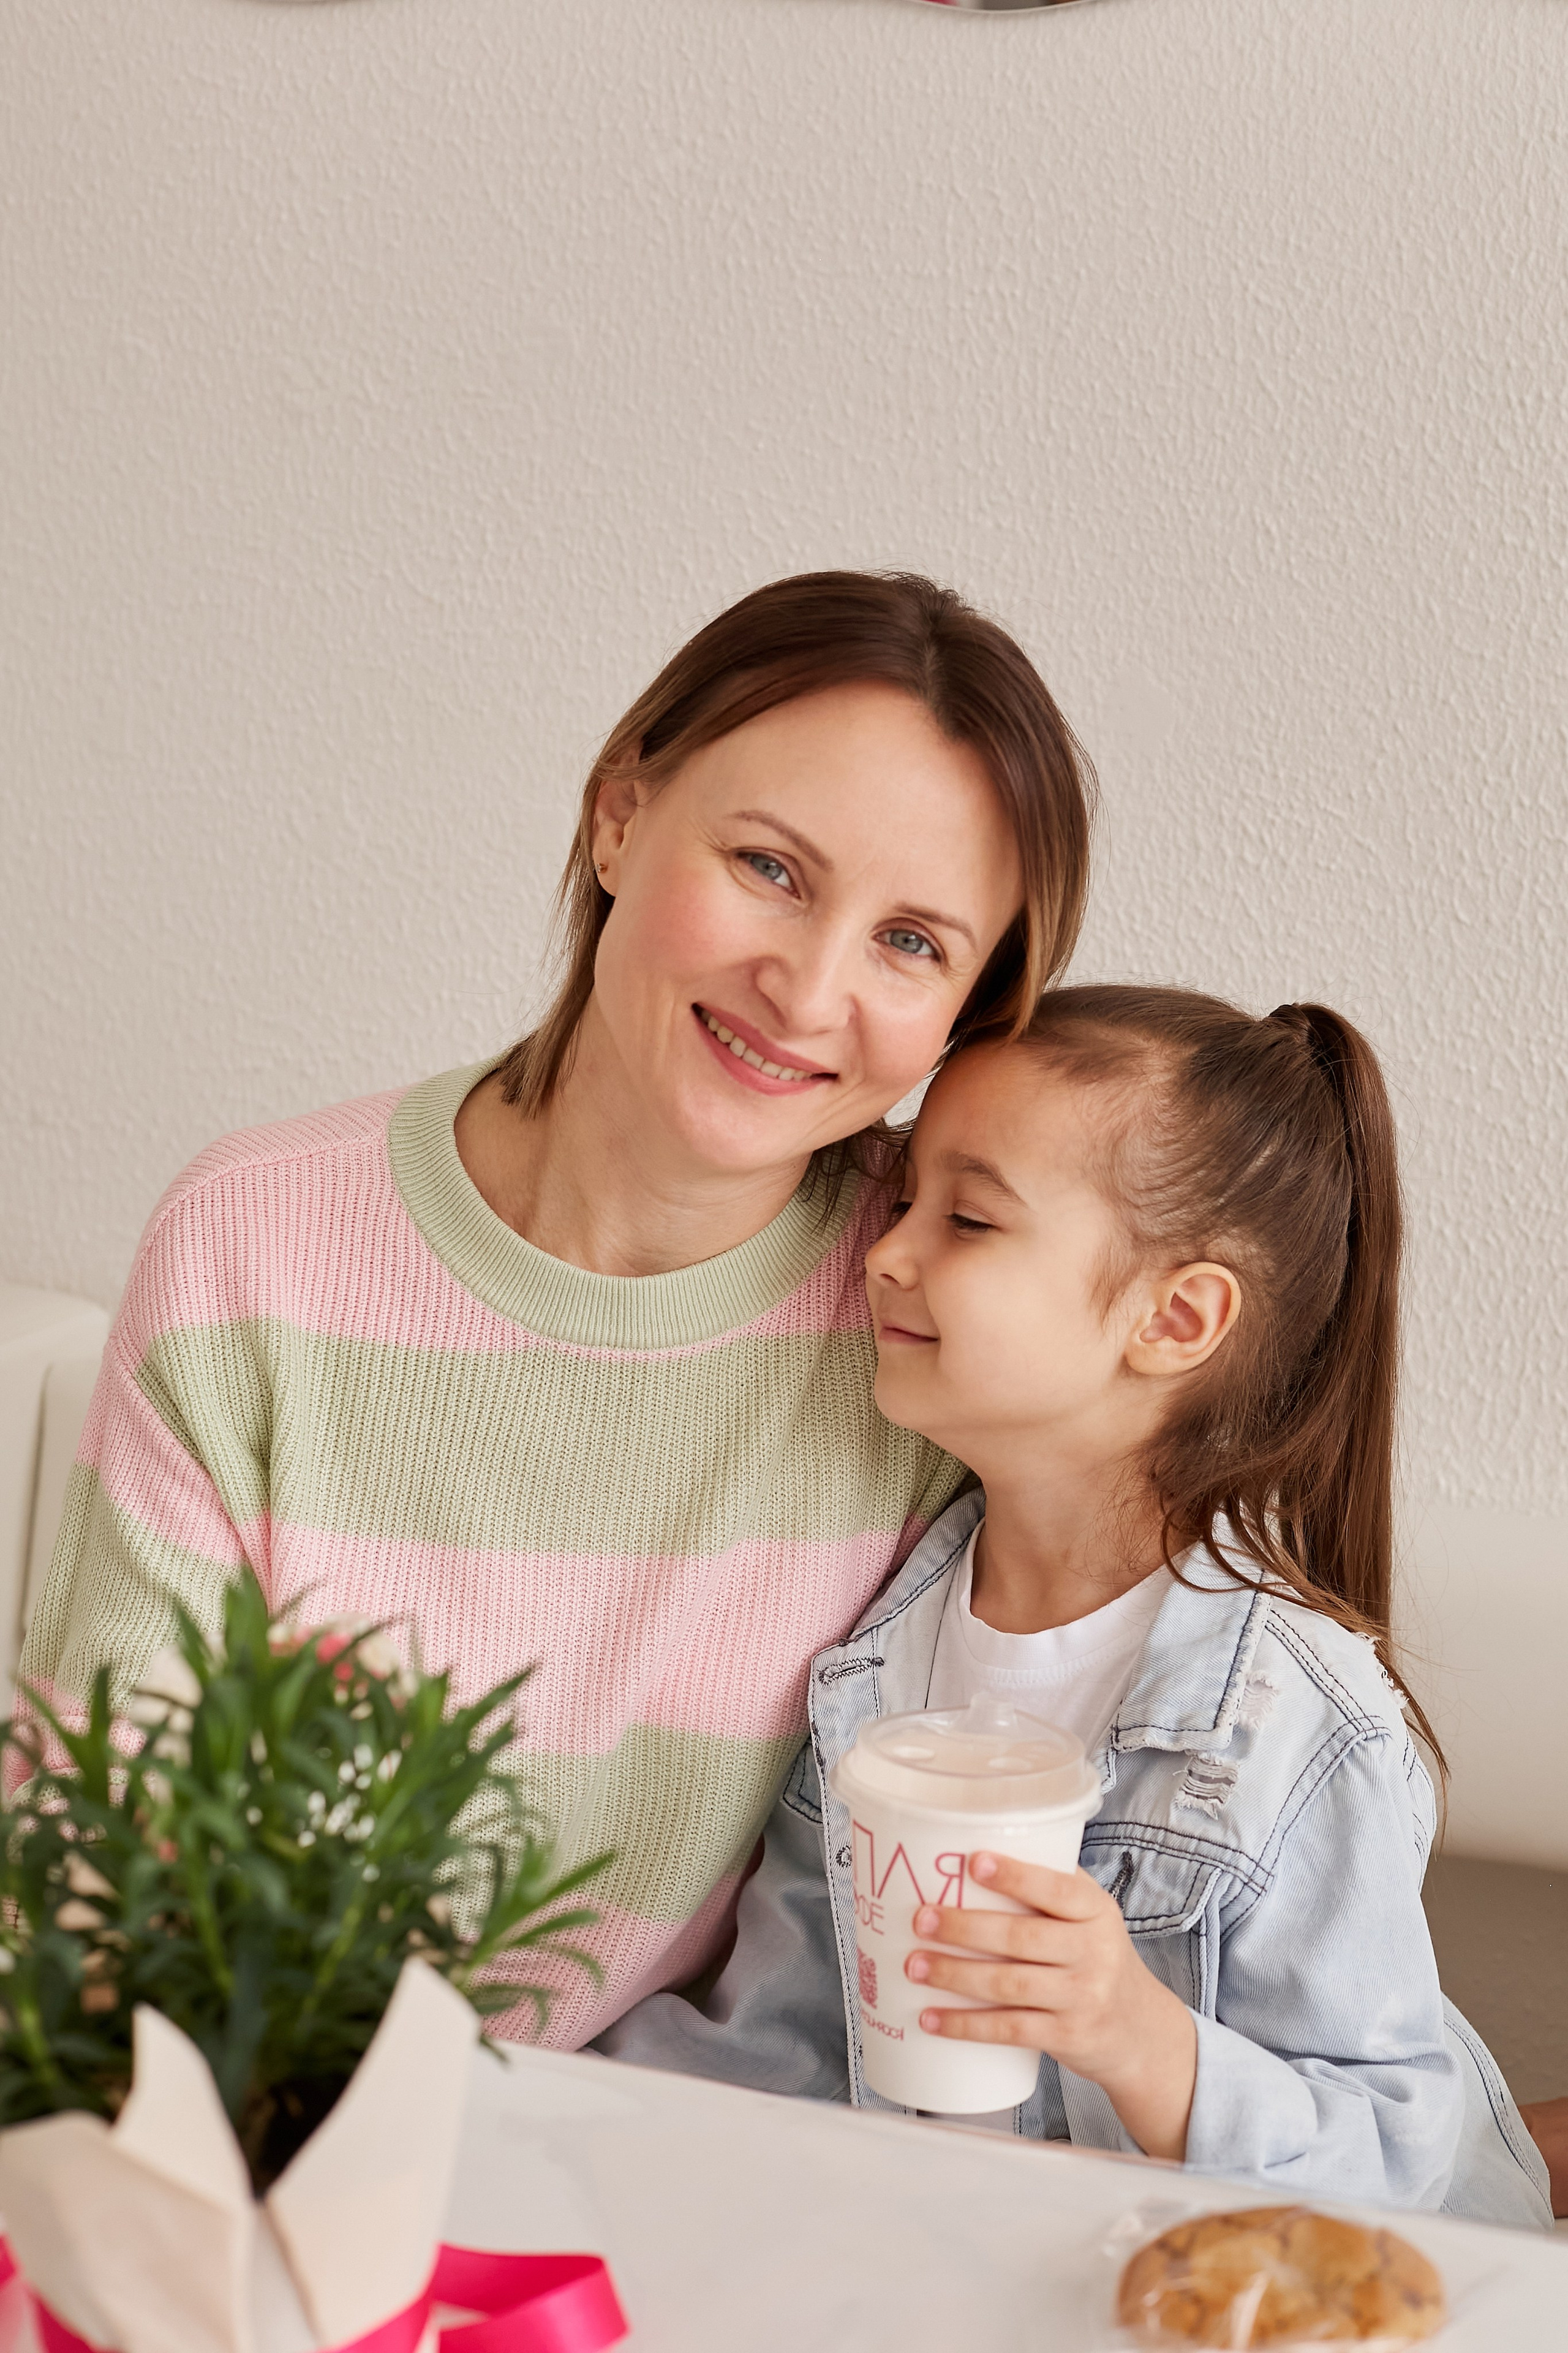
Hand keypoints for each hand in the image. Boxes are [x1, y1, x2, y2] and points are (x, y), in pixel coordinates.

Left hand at [904, 1851, 1197, 2159]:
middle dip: (965, 1927)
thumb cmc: (1097, 1958)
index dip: (1015, 1876)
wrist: (1141, 2031)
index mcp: (1096, 1911)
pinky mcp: (1067, 2037)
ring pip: (1009, 1984)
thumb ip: (1049, 1889)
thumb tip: (971, 1852)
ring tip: (914, 1966)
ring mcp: (1082, 1997)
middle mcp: (1094, 1952)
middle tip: (921, 1919)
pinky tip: (930, 2019)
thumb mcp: (1091, 1917)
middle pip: (1021, 1937)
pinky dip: (966, 2024)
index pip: (1056, 1888)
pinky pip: (1010, 2029)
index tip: (973, 1862)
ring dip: (955, 1974)